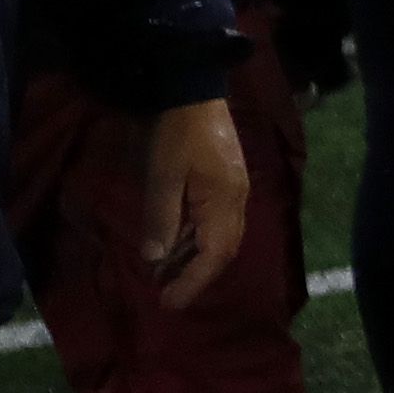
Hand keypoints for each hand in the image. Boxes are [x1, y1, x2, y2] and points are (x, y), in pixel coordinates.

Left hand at [142, 97, 249, 308]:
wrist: (195, 90)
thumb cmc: (177, 133)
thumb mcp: (163, 175)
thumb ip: (161, 218)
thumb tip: (155, 259)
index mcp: (224, 201)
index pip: (213, 255)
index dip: (192, 282)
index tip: (168, 302)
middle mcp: (238, 200)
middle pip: (224, 251)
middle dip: (197, 277)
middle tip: (168, 295)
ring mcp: (236, 190)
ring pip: (223, 238)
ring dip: (198, 260)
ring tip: (169, 275)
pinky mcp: (229, 182)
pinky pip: (219, 223)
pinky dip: (200, 241)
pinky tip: (179, 245)